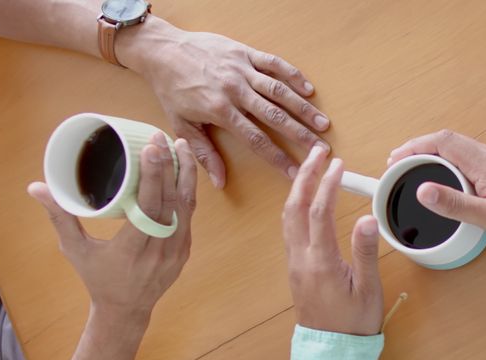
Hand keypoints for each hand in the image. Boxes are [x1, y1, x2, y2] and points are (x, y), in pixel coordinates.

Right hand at [28, 133, 196, 319]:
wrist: (125, 311)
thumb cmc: (97, 278)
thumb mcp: (75, 250)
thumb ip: (59, 217)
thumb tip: (35, 187)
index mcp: (131, 251)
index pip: (148, 209)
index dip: (153, 177)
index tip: (151, 148)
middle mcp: (158, 251)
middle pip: (169, 202)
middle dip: (167, 167)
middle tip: (160, 137)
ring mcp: (176, 251)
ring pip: (186, 206)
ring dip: (185, 174)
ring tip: (180, 145)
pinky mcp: (184, 250)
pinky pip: (189, 215)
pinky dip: (187, 190)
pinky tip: (183, 170)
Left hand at [119, 18, 329, 187]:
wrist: (162, 51)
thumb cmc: (171, 89)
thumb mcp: (182, 125)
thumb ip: (204, 153)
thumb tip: (220, 182)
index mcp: (220, 111)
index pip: (256, 140)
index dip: (278, 158)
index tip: (296, 172)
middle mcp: (235, 91)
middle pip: (274, 117)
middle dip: (300, 134)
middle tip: (321, 149)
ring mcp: (242, 70)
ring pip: (278, 91)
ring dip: (302, 108)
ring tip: (323, 123)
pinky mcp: (245, 53)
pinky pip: (273, 63)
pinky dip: (292, 75)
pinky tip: (308, 89)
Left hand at [283, 146, 383, 335]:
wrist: (331, 352)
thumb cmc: (353, 324)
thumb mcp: (368, 290)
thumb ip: (365, 252)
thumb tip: (366, 218)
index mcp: (320, 262)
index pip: (320, 212)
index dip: (328, 184)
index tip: (338, 164)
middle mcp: (301, 259)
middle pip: (295, 207)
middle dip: (304, 176)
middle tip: (317, 153)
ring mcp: (294, 263)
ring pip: (288, 217)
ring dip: (297, 188)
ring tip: (310, 167)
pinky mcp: (295, 267)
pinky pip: (289, 228)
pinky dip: (295, 205)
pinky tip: (305, 197)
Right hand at [387, 130, 485, 252]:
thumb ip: (455, 203)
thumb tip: (424, 191)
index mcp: (484, 164)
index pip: (442, 142)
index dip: (414, 147)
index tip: (395, 159)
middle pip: (448, 141)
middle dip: (419, 149)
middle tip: (400, 164)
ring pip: (459, 149)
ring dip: (435, 155)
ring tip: (417, 170)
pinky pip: (470, 159)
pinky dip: (450, 163)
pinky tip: (447, 179)